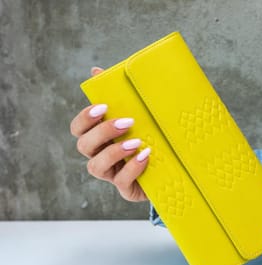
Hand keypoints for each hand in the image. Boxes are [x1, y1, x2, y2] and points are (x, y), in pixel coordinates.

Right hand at [70, 67, 148, 201]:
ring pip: (96, 166)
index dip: (85, 118)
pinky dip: (131, 168)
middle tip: (128, 122)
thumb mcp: (141, 115)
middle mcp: (100, 156)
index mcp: (99, 137)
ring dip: (113, 152)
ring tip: (136, 142)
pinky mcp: (127, 189)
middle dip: (103, 132)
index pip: (78, 128)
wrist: (175, 167)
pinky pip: (121, 181)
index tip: (103, 107)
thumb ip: (121, 96)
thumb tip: (96, 70)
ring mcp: (112, 174)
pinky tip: (145, 156)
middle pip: (84, 146)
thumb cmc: (151, 136)